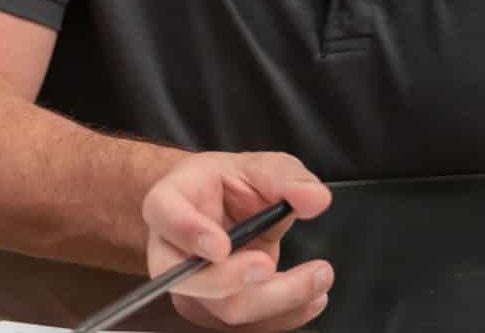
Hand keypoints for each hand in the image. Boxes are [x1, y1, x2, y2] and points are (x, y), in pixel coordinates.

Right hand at [143, 152, 332, 331]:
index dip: (188, 232)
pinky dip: (286, 314)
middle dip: (232, 280)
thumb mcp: (259, 167)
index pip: (165, 215)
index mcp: (170, 200)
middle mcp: (170, 249)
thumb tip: (314, 198)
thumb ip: (285, 177)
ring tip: (318, 276)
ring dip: (276, 299)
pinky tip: (313, 296)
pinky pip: (248, 325)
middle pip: (189, 278)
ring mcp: (189, 286)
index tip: (221, 246)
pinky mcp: (213, 310)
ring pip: (223, 308)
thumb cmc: (230, 185)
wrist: (220, 209)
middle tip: (269, 264)